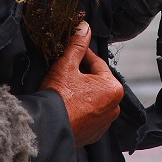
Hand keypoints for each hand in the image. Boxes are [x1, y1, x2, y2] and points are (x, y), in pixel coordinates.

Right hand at [39, 21, 123, 146]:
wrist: (46, 129)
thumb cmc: (59, 97)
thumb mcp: (66, 65)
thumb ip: (77, 45)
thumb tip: (84, 27)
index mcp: (113, 88)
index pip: (97, 63)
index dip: (82, 55)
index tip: (70, 51)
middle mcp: (114, 107)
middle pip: (96, 81)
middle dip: (82, 74)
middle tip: (64, 70)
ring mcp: (105, 123)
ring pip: (93, 98)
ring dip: (82, 91)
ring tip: (64, 87)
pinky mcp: (93, 134)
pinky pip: (89, 114)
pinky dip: (80, 108)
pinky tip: (66, 104)